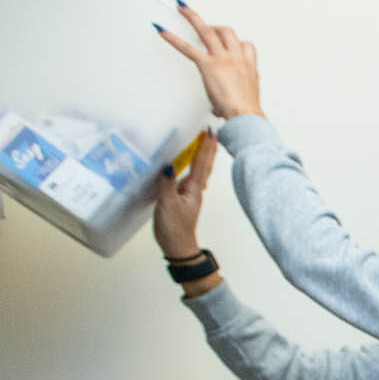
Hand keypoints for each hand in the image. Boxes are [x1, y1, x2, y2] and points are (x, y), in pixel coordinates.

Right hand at [152, 130, 217, 260]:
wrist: (178, 247)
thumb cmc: (174, 229)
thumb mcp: (167, 205)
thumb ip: (166, 185)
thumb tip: (168, 166)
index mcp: (193, 188)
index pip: (201, 163)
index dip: (205, 147)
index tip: (210, 131)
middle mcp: (195, 189)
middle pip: (204, 164)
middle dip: (208, 148)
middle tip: (212, 132)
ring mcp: (190, 194)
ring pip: (199, 170)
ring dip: (203, 155)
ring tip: (205, 142)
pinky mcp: (183, 198)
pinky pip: (191, 177)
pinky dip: (193, 166)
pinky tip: (190, 164)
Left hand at [155, 1, 263, 119]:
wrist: (245, 115)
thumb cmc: (246, 111)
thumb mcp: (245, 100)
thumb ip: (232, 97)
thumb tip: (219, 107)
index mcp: (249, 66)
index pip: (245, 45)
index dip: (237, 43)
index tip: (231, 43)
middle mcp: (236, 58)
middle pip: (227, 31)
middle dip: (214, 26)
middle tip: (204, 24)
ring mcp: (222, 59)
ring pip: (206, 31)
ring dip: (193, 17)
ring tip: (182, 8)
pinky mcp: (208, 65)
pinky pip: (187, 48)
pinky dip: (172, 38)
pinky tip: (162, 31)